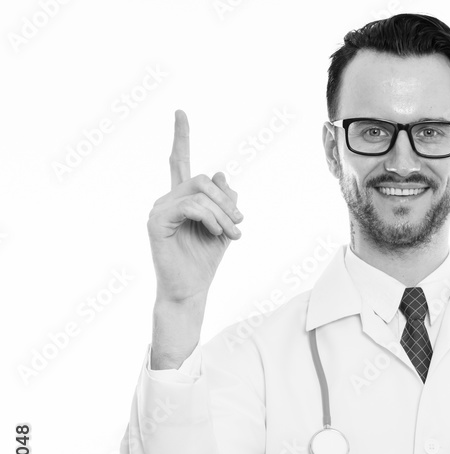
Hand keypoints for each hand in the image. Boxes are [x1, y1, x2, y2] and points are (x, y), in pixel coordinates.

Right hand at [147, 109, 242, 304]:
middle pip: (203, 179)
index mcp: (182, 199)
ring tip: (232, 234)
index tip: (180, 112)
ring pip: (200, 192)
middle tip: (240, 224)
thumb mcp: (225, 227)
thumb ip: (225, 201)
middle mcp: (167, 199)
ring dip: (223, 213)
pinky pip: (190, 206)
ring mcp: (159, 209)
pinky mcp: (156, 221)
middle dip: (227, 200)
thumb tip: (223, 174)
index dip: (181, 137)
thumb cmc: (204, 261)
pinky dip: (210, 218)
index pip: (180, 162)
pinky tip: (216, 233)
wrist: (190, 290)